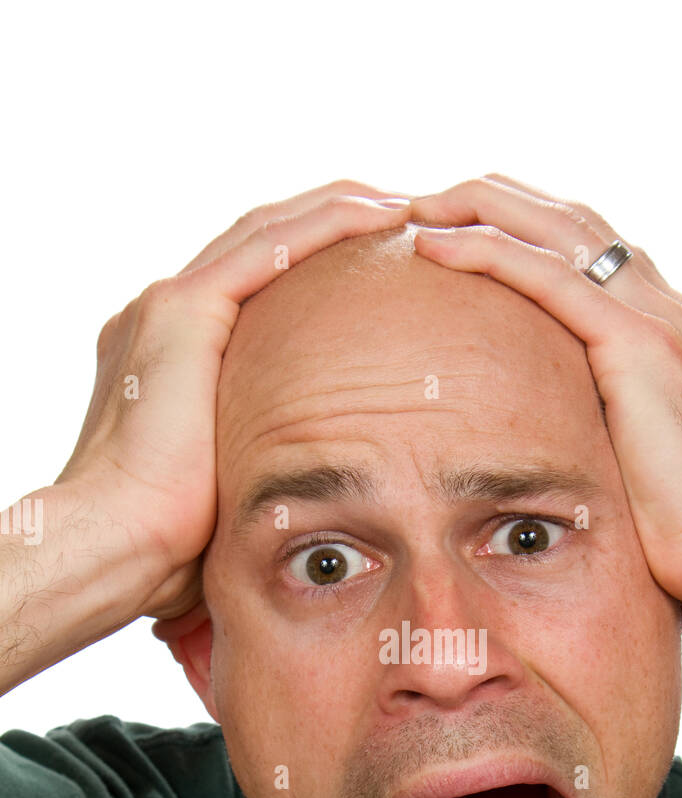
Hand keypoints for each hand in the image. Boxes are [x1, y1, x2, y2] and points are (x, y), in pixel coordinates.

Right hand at [57, 181, 411, 623]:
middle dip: (330, 222)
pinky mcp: (182, 311)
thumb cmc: (170, 544)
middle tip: (397, 216)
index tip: (374, 267)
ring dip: (338, 210)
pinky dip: (327, 225)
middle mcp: (166, 317)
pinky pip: (269, 247)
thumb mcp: (230, 487)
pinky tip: (379, 216)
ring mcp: (169, 306)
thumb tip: (311, 508)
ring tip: (400, 205)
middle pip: (262, 244)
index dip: (314, 264)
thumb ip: (262, 468)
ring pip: (268, 230)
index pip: (254, 285)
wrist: (118, 543)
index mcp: (173, 354)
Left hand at [409, 175, 681, 612]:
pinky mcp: (638, 344)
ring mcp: (657, 319)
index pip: (593, 253)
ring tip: (420, 207)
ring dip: (482, 208)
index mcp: (671, 331)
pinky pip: (547, 277)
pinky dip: (487, 252)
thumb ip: (609, 434)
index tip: (468, 229)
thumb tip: (563, 454)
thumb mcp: (644, 463)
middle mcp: (667, 308)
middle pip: (572, 220)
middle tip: (431, 200)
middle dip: (498, 200)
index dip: (529, 231)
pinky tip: (437, 247)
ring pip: (557, 229)